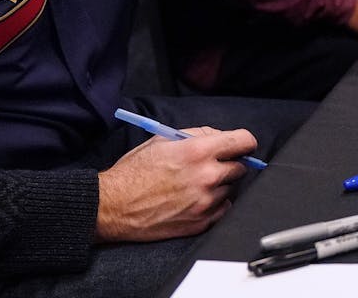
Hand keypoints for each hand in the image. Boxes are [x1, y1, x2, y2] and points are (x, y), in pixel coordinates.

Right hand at [95, 127, 256, 241]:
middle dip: (229, 163)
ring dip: (221, 185)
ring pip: (232, 188)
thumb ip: (198, 135)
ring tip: (196, 184)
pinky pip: (224, 208)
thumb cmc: (134, 172)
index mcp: (198, 151)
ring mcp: (206, 201)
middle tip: (211, 166)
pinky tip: (196, 199)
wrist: (112, 206)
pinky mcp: (201, 222)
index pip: (244, 141)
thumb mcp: (163, 140)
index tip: (241, 146)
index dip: (244, 142)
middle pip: (241, 166)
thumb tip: (220, 137)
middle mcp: (207, 176)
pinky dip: (215, 203)